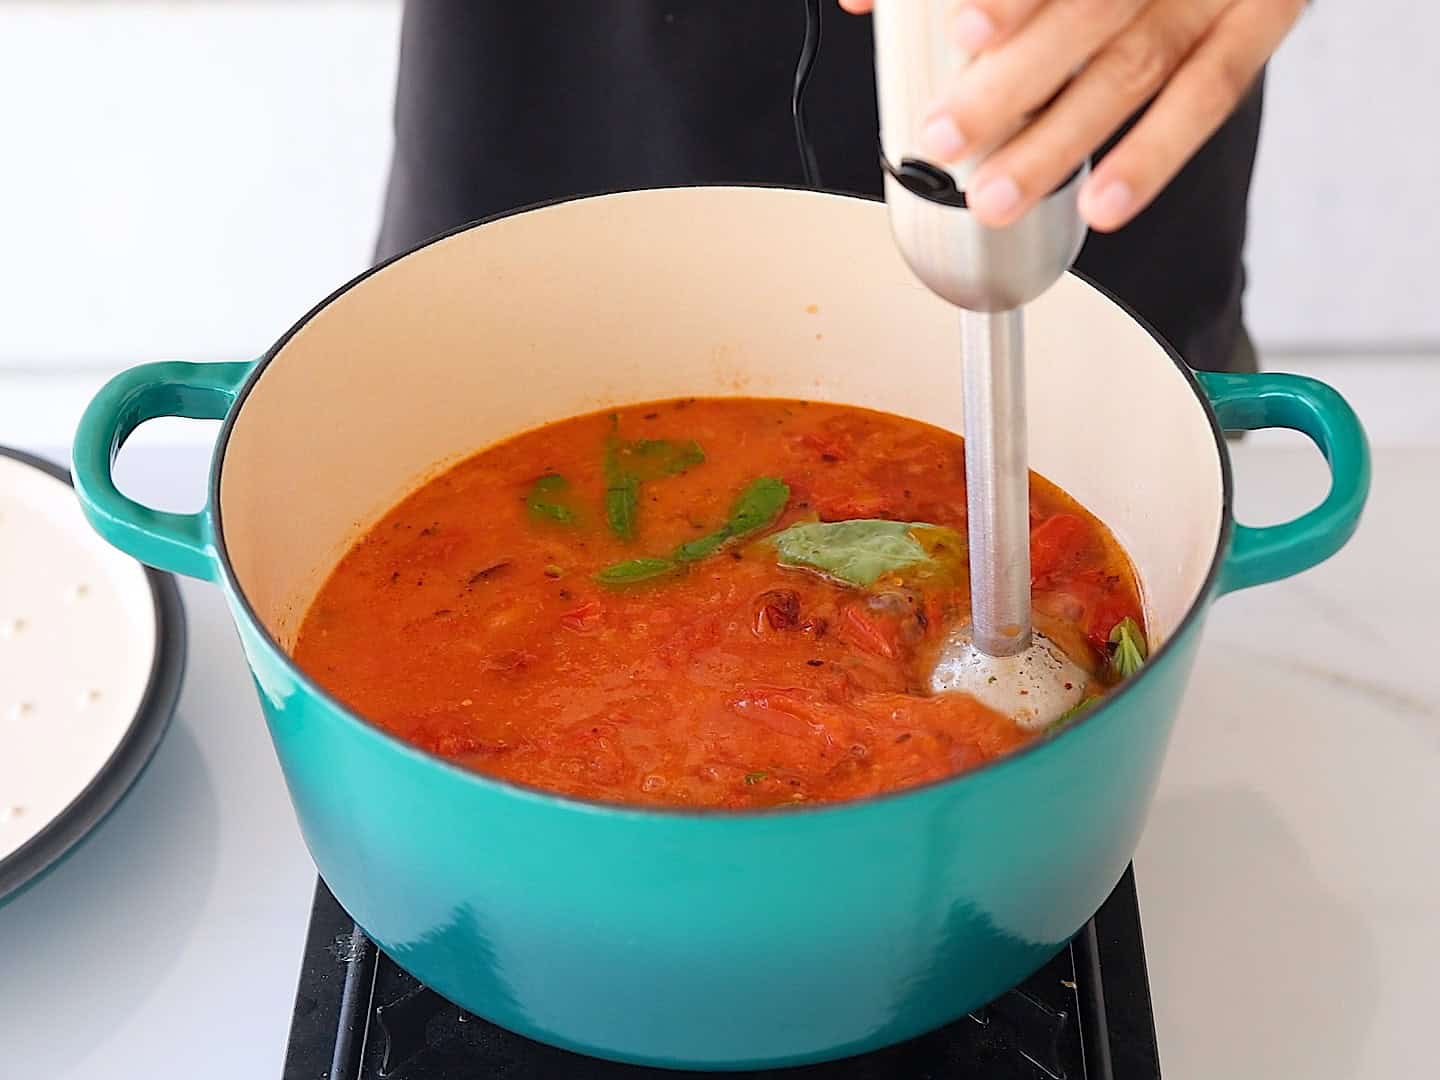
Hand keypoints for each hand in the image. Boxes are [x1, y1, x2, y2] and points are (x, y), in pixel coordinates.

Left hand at [839, 0, 1304, 231]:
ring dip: (1059, 142)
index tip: (959, 36)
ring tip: (999, 195)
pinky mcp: (1263, 18)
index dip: (1010, 2)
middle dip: (1008, 88)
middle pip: (1085, 16)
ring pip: (1131, 69)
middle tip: (946, 139)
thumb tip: (865, 2)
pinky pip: (1209, 95)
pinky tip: (1102, 204)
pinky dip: (1153, 156)